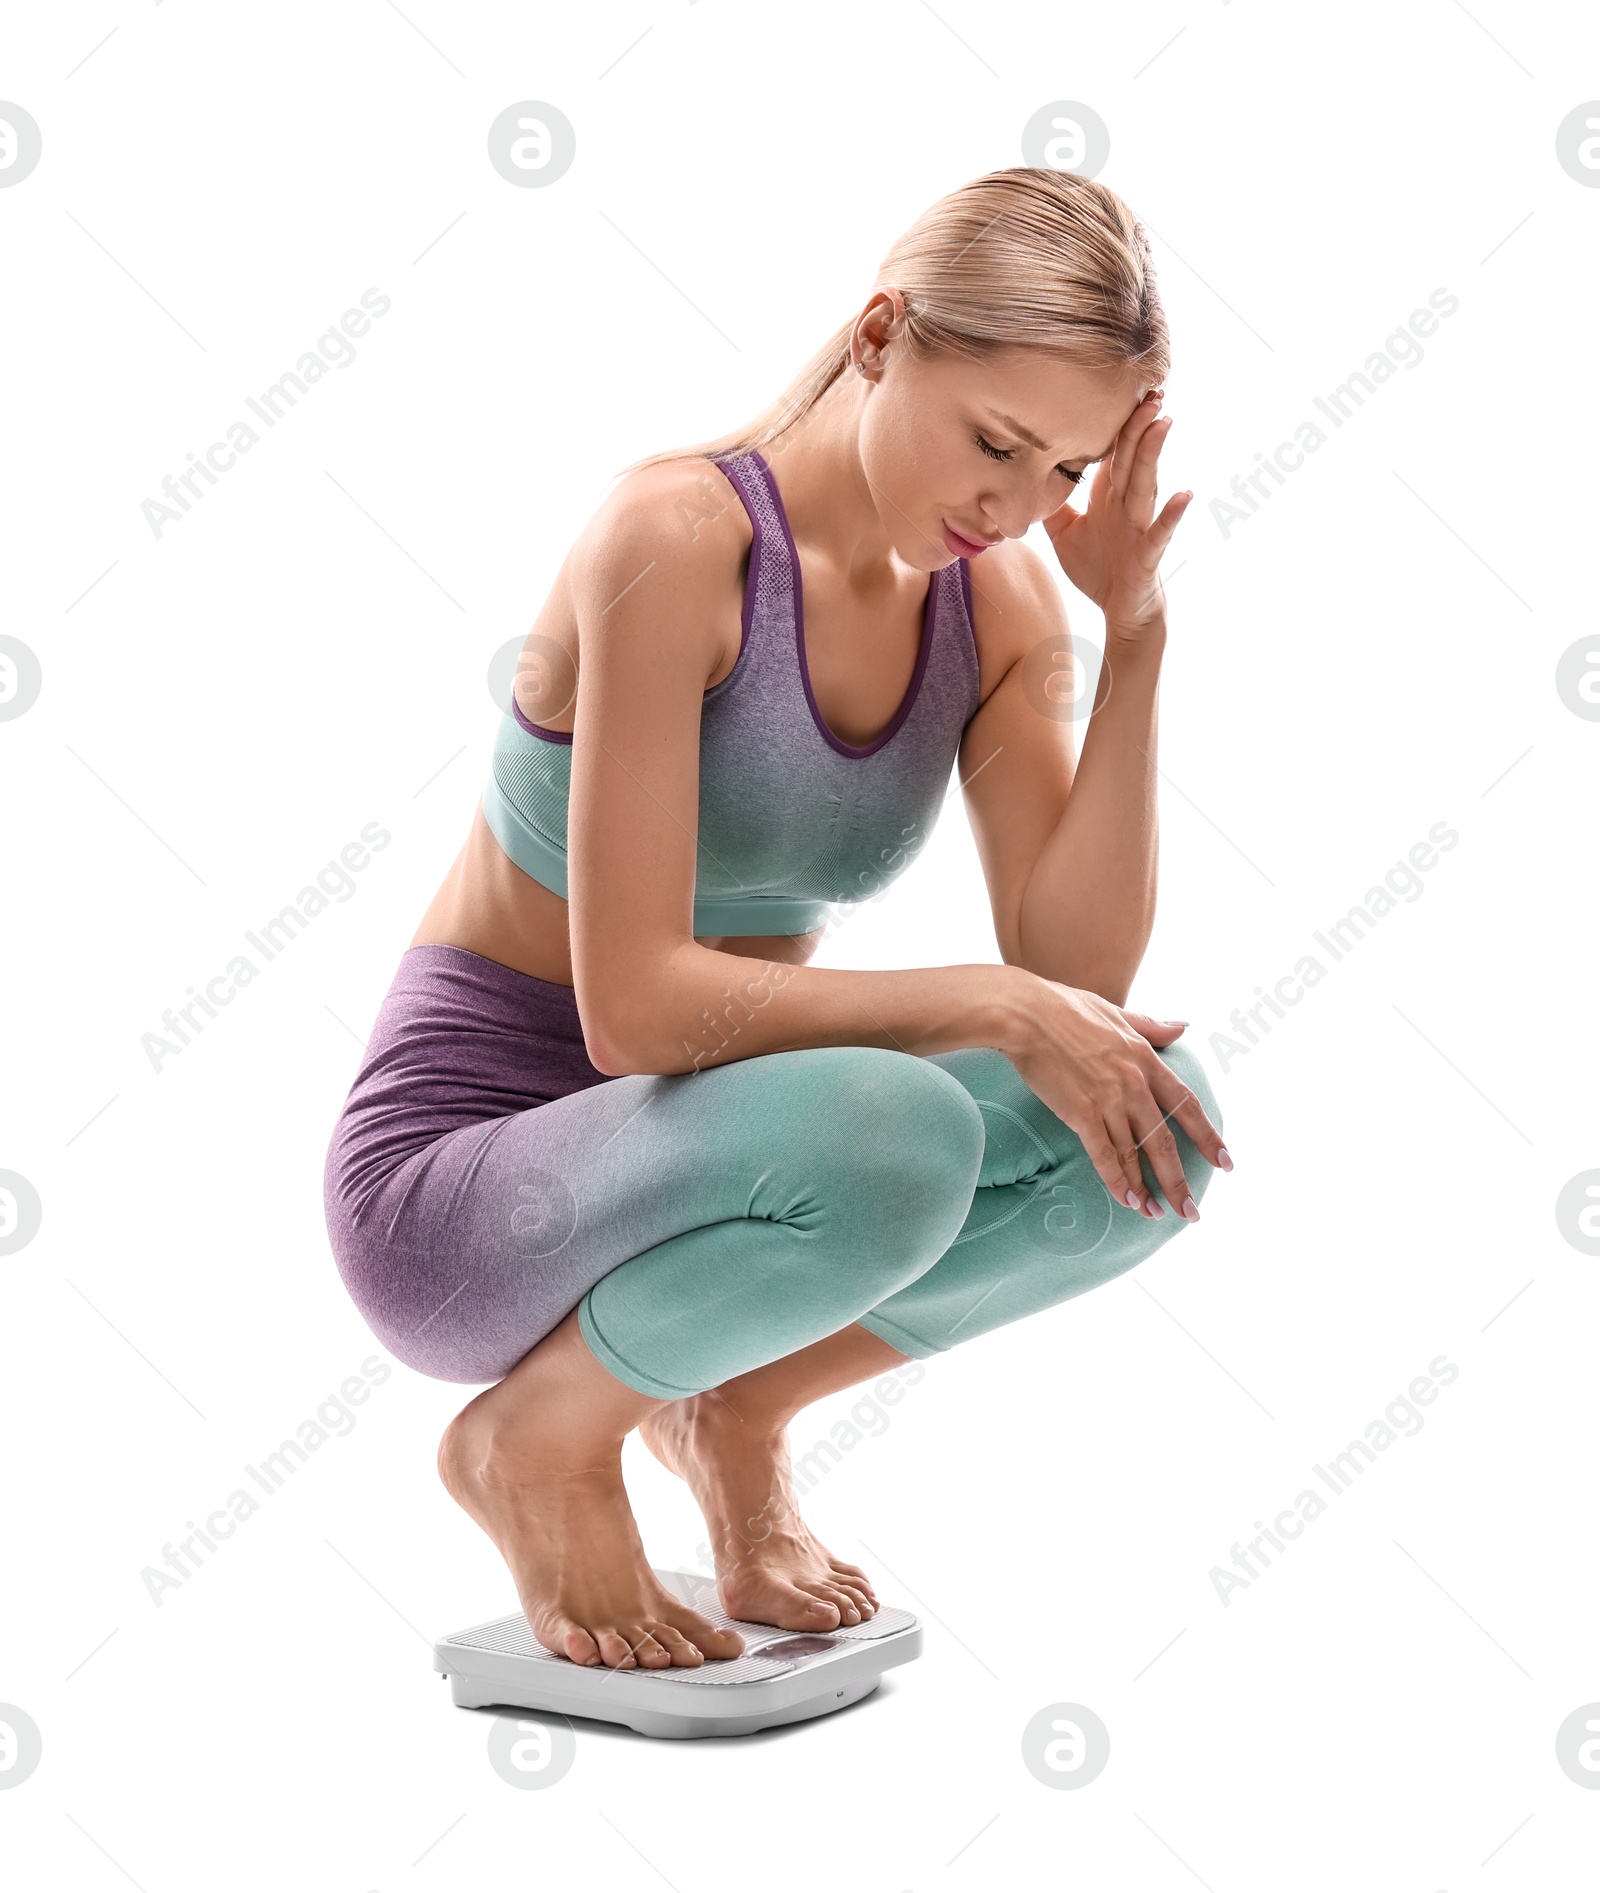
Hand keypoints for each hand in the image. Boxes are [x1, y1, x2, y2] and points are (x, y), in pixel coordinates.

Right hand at [1000, 976, 1227, 1218]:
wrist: (1025, 1014)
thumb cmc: (1065, 1007)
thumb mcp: (1118, 1012)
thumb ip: (1152, 1026)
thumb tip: (1184, 1026)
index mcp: (1145, 1059)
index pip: (1185, 1105)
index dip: (1207, 1136)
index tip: (1224, 1161)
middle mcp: (1133, 1083)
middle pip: (1164, 1141)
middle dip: (1180, 1180)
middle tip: (1193, 1211)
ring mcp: (1108, 1100)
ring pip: (1135, 1154)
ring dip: (1147, 1189)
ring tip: (1157, 1214)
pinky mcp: (1080, 1113)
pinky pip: (1103, 1155)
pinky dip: (1117, 1181)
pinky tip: (1127, 1202)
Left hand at [1039, 389, 1190, 637]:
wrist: (1119, 609)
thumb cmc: (1097, 567)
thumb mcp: (1062, 532)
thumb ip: (1048, 502)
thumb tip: (1017, 476)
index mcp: (1108, 494)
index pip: (1111, 450)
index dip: (1114, 421)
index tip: (1118, 386)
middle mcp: (1126, 503)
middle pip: (1131, 456)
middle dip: (1138, 423)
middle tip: (1148, 387)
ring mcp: (1140, 526)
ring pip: (1146, 483)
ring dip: (1154, 452)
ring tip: (1163, 421)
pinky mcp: (1148, 552)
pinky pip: (1161, 531)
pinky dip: (1172, 514)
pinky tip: (1184, 495)